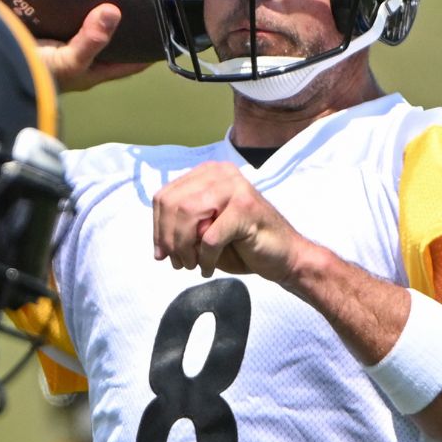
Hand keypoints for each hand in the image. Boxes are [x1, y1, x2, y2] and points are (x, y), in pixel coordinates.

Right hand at [36, 4, 151, 91]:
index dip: (151, 49)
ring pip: (90, 27)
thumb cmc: (33, 77)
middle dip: (127, 27)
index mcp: (93, 71)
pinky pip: (66, 15)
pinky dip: (74, 3)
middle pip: (113, 42)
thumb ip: (90, 40)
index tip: (170, 29)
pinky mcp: (46, 31)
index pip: (132, 61)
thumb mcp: (67, 61)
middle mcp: (82, 58)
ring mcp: (63, 44)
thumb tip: (113, 11)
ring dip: (99, 12)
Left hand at [152, 161, 311, 281]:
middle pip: (172, 204)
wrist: (283, 257)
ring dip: (184, 248)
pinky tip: (209, 268)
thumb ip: (181, 225)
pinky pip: (209, 238)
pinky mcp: (246, 208)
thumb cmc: (241, 245)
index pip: (164, 196)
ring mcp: (235, 187)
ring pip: (187, 215)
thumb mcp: (203, 231)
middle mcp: (221, 173)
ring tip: (192, 265)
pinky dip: (205, 259)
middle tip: (177, 262)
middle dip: (168, 239)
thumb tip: (159, 244)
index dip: (157, 227)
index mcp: (208, 173)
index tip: (162, 253)